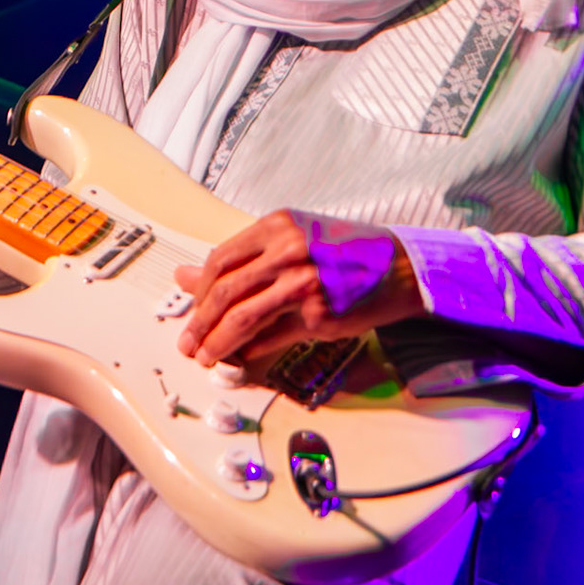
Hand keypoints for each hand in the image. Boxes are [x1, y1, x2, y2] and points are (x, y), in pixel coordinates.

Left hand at [174, 211, 424, 365]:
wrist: (398, 267)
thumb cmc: (344, 252)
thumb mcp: (292, 240)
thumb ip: (243, 258)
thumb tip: (185, 276)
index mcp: (276, 227)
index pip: (220, 260)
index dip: (199, 290)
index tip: (193, 309)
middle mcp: (287, 252)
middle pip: (224, 291)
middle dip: (199, 322)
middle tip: (187, 343)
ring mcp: (303, 284)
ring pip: (242, 317)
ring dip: (217, 342)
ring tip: (205, 357)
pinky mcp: (319, 316)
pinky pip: (272, 336)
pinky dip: (251, 349)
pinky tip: (242, 356)